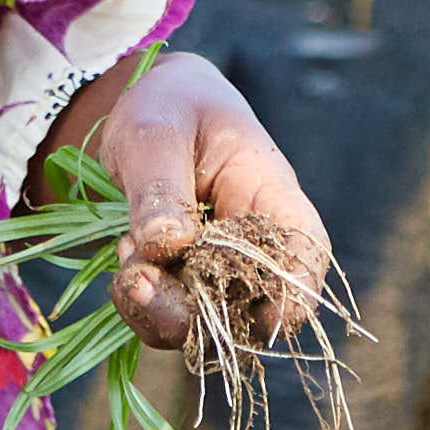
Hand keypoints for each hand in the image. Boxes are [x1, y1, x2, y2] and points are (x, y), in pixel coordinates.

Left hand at [85, 49, 333, 345]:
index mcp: (270, 196)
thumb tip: (168, 246)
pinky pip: (167, 316)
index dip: (295, 294)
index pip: (305, 254)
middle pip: (248, 306)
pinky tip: (124, 257)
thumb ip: (161, 188)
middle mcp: (251, 243)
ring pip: (203, 322)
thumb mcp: (156, 134)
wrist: (137, 109)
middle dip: (192, 312)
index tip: (263, 318)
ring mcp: (216, 269)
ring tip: (125, 256)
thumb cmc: (166, 107)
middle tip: (137, 279)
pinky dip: (139, 303)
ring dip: (159, 309)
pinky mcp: (181, 282)